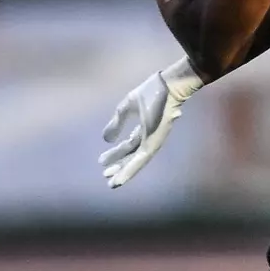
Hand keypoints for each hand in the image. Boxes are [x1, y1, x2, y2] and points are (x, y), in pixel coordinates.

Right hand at [99, 57, 204, 187]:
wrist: (168, 86)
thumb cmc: (152, 91)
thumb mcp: (127, 107)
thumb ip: (117, 122)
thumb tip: (106, 139)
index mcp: (146, 128)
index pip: (129, 145)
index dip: (116, 153)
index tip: (101, 161)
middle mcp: (151, 137)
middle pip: (132, 156)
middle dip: (119, 166)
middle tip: (105, 176)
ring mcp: (154, 142)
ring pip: (137, 162)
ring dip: (124, 173)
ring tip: (112, 184)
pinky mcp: (154, 144)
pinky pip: (140, 161)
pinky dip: (129, 171)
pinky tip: (120, 179)